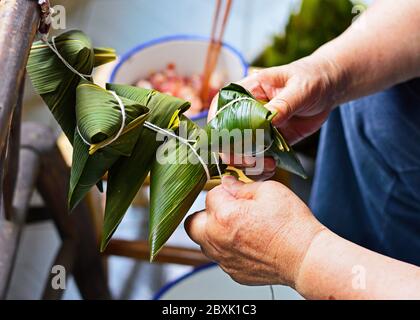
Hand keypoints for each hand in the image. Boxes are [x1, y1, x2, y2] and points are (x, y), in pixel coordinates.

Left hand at [185, 176, 324, 286]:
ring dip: (214, 232)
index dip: (225, 190)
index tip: (236, 191)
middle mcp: (217, 240)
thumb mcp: (269, 191)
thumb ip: (242, 186)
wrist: (305, 257)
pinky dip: (227, 248)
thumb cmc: (291, 226)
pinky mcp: (233, 272)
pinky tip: (246, 242)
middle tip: (224, 209)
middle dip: (206, 213)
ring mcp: (224, 259)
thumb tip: (228, 184)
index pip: (210, 194)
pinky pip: (220, 257)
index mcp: (223, 216)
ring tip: (237, 226)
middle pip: (193, 223)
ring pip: (204, 242)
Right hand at [208, 55, 341, 176]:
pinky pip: (260, 159)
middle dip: (233, 150)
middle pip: (227, 134)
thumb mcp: (299, 88)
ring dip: (248, 162)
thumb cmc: (310, 79)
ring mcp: (258, 129)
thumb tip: (269, 118)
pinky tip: (272, 167)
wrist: (327, 89)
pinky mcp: (270, 143)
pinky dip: (262, 168)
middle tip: (248, 159)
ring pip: (241, 151)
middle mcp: (247, 112)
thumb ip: (284, 103)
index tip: (221, 140)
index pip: (222, 106)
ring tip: (266, 164)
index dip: (216, 124)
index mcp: (248, 91)